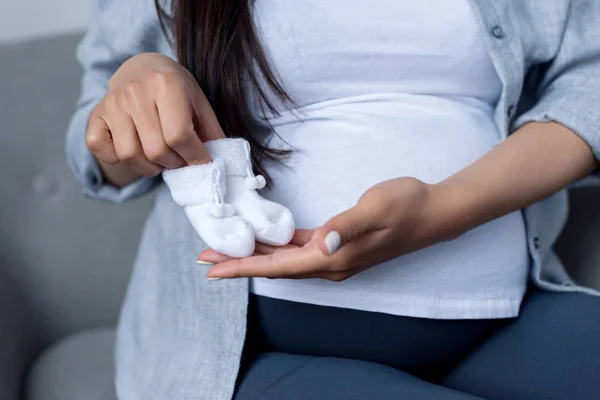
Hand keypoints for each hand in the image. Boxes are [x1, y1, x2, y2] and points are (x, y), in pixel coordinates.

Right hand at [86, 53, 224, 185]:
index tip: (202, 163)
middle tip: (180, 160)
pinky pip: (102, 150)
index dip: (194, 157)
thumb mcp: (200, 104)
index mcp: (166, 85)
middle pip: (156, 150)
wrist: (142, 68)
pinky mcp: (95, 115)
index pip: (179, 136)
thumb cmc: (176, 91)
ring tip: (161, 158)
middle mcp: (136, 92)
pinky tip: (134, 150)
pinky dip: (117, 159)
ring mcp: (112, 104)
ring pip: (130, 155)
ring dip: (149, 166)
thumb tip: (218, 164)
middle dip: (174, 163)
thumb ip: (211, 133)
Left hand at [200, 178, 459, 280]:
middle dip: (239, 263)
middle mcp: (329, 263)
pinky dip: (277, 246)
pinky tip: (265, 239)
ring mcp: (334, 256)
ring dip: (255, 256)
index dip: (243, 267)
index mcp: (332, 257)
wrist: (434, 211)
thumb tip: (321, 244)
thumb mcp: (375, 210)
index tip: (212, 267)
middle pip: (274, 267)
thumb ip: (345, 227)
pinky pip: (299, 249)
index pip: (278, 267)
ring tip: (226, 250)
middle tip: (205, 257)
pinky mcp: (338, 244)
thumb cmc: (405, 206)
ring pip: (284, 259)